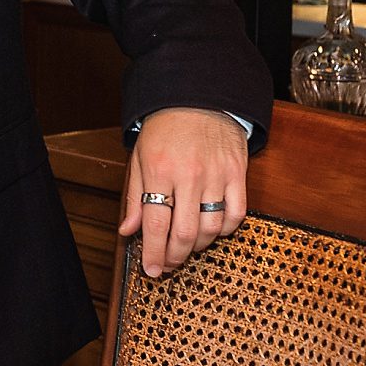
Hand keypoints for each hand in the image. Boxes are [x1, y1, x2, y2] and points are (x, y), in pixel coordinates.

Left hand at [117, 106, 248, 279]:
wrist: (198, 95)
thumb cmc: (165, 127)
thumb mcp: (140, 156)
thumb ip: (134, 196)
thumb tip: (127, 231)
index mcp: (158, 169)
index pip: (155, 222)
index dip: (153, 252)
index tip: (151, 271)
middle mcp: (188, 174)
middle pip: (184, 232)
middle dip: (174, 256)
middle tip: (167, 265)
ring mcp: (216, 174)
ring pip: (211, 229)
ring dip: (198, 246)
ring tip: (187, 246)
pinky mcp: (238, 173)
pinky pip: (236, 215)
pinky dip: (225, 230)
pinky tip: (213, 229)